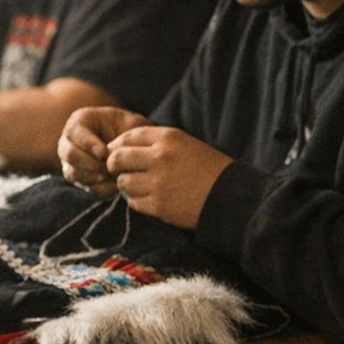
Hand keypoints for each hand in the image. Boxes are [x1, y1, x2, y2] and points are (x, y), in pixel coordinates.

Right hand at [59, 107, 149, 194]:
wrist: (130, 142)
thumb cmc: (130, 128)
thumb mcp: (131, 122)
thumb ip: (125, 133)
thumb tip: (114, 154)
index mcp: (79, 121)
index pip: (74, 132)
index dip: (88, 144)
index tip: (103, 152)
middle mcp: (68, 141)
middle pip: (69, 155)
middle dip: (92, 163)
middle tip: (110, 166)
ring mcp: (70, 160)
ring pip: (73, 173)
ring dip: (96, 176)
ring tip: (114, 173)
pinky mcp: (78, 178)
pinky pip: (85, 186)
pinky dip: (101, 186)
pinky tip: (115, 180)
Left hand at [105, 126, 233, 228]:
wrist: (229, 196)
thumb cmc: (206, 168)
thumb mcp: (184, 144)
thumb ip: (154, 143)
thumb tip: (117, 147)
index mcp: (168, 138)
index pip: (127, 137)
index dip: (116, 146)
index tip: (116, 153)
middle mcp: (161, 158)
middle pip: (117, 158)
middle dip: (114, 165)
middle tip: (120, 171)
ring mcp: (159, 183)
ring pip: (123, 182)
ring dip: (127, 185)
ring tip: (140, 185)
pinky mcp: (159, 206)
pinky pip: (133, 202)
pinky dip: (137, 201)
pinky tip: (150, 198)